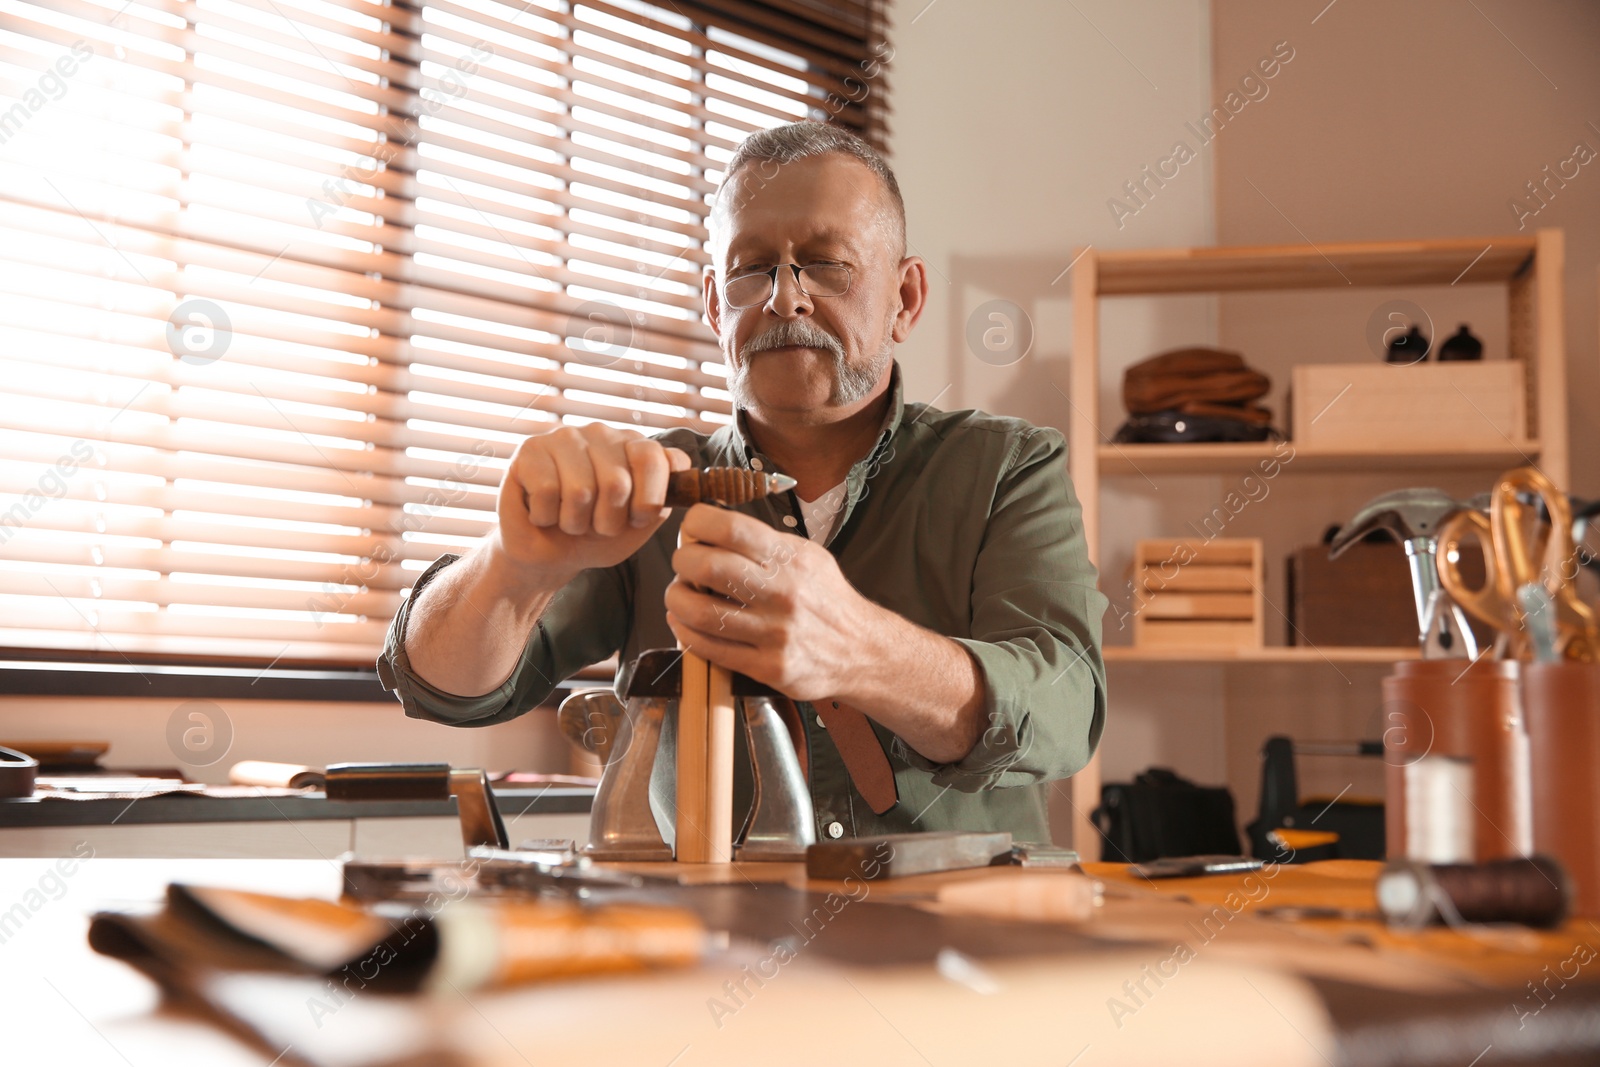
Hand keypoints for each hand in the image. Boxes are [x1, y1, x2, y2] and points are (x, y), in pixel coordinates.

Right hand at [494, 424, 689, 589]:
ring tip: (568, 519)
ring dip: (574, 523)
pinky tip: (544, 511)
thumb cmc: (595, 536)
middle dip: (606, 522)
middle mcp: (604, 435)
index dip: (648, 501)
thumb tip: (680, 473)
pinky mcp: (531, 449)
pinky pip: (546, 491)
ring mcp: (566, 437)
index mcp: (635, 448)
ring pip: (580, 491)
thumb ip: (661, 500)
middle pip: (617, 483)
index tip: (636, 519)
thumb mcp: (638, 526)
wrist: (547, 553)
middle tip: (595, 525)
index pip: (657, 459)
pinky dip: (545, 516)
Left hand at [663, 505, 876, 699]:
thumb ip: (765, 543)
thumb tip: (712, 526)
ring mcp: (774, 633)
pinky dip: (686, 632)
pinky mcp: (767, 667)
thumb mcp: (808, 556)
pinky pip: (710, 648)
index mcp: (790, 559)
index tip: (691, 527)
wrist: (862, 651)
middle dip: (682, 561)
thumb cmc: (827, 600)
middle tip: (683, 563)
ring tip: (679, 595)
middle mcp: (782, 593)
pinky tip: (684, 622)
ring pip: (701, 612)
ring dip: (677, 600)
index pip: (730, 528)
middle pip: (707, 567)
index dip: (697, 522)